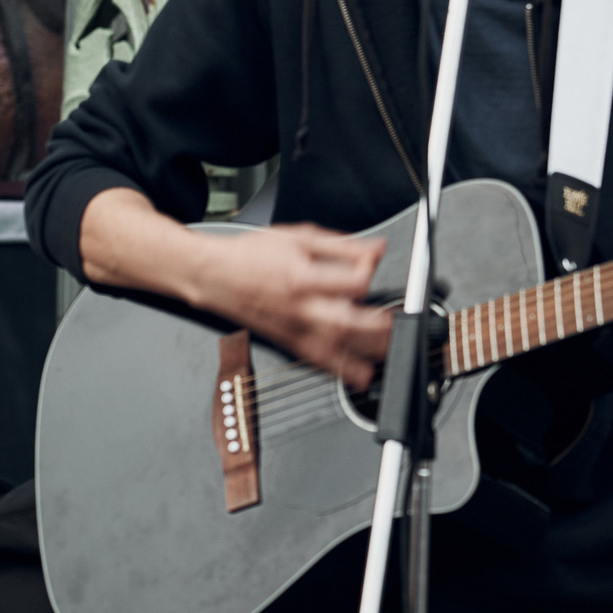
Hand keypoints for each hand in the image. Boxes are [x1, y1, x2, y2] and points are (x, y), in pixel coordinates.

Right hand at [188, 225, 392, 391]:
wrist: (215, 276)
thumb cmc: (251, 255)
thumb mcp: (298, 237)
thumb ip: (341, 244)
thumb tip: (375, 249)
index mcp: (302, 275)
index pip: (349, 282)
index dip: (369, 273)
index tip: (372, 265)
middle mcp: (299, 307)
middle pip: (347, 322)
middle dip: (378, 326)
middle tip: (398, 322)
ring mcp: (293, 328)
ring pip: (336, 347)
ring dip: (368, 353)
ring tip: (390, 349)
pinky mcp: (287, 342)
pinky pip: (318, 362)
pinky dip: (341, 371)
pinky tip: (360, 375)